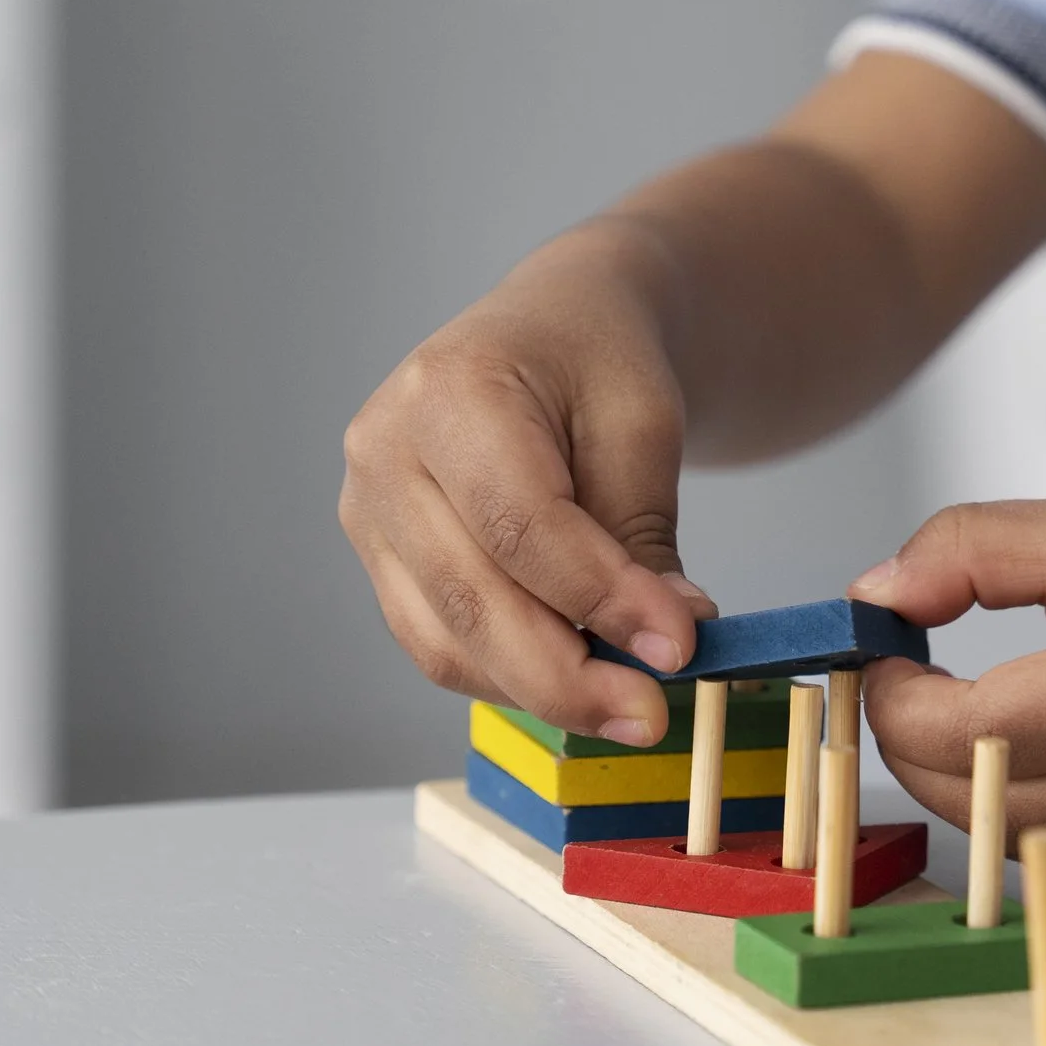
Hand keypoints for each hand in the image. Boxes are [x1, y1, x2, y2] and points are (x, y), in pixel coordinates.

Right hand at [340, 225, 714, 746]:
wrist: (553, 331)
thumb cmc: (598, 362)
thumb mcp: (643, 424)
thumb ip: (641, 536)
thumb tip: (658, 648)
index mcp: (447, 391)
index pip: (519, 524)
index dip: (599, 599)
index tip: (677, 649)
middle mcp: (384, 452)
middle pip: (470, 598)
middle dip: (568, 676)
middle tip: (653, 713)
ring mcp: (368, 512)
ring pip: (447, 642)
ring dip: (542, 688)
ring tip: (630, 698)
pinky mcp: (382, 561)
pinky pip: (442, 648)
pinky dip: (513, 677)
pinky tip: (580, 676)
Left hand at [849, 496, 1045, 882]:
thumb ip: (971, 549)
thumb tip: (873, 599)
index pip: (969, 732)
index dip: (896, 700)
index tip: (886, 653)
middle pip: (978, 802)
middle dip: (910, 746)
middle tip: (902, 687)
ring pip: (1010, 843)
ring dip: (961, 784)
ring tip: (962, 714)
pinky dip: (1020, 814)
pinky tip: (1034, 753)